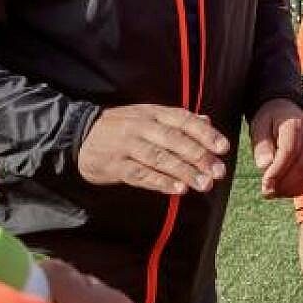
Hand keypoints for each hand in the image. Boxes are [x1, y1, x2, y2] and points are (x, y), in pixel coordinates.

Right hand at [77, 105, 229, 195]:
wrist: (79, 135)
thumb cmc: (121, 127)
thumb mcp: (147, 116)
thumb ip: (177, 120)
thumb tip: (207, 122)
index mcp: (152, 113)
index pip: (183, 120)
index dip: (204, 133)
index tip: (223, 147)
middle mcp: (141, 127)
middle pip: (174, 140)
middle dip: (199, 156)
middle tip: (218, 171)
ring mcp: (127, 146)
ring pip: (160, 159)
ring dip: (184, 172)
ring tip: (204, 184)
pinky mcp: (116, 166)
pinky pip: (141, 174)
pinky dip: (160, 182)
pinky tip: (178, 190)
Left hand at [251, 98, 302, 198]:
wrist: (286, 111)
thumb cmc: (269, 121)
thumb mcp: (259, 128)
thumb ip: (261, 146)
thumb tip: (264, 166)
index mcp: (295, 125)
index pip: (290, 152)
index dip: (278, 171)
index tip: (265, 185)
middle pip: (302, 166)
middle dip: (284, 184)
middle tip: (267, 192)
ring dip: (292, 189)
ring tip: (274, 193)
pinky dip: (300, 189)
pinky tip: (285, 191)